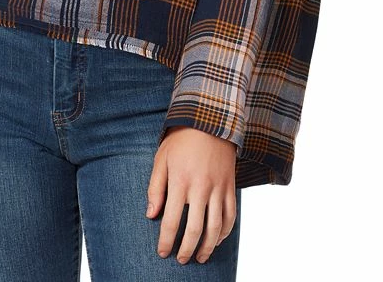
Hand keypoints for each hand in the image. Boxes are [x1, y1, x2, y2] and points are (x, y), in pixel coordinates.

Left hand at [146, 126, 237, 264]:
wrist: (210, 122)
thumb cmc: (181, 141)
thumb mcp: (161, 159)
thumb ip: (155, 188)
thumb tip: (151, 215)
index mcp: (180, 180)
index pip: (171, 220)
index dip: (166, 240)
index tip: (162, 253)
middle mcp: (201, 187)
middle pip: (195, 229)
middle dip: (187, 249)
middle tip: (181, 259)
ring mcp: (218, 188)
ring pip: (216, 227)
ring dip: (208, 247)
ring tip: (200, 257)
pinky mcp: (230, 187)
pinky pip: (231, 216)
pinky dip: (225, 232)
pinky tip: (216, 240)